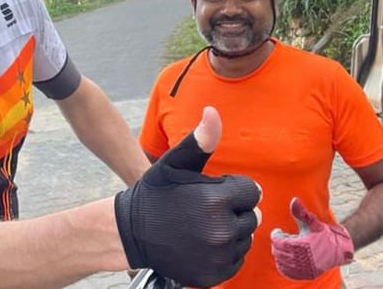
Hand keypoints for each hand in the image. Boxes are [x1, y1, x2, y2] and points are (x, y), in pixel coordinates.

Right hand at [114, 106, 261, 287]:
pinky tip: (201, 244)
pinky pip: (235, 260)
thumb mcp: (175, 163)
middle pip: (251, 216)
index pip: (251, 191)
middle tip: (203, 210)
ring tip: (201, 226)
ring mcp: (219, 256)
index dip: (231, 189)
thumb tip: (213, 111)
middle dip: (232, 210)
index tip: (209, 192)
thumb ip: (200, 140)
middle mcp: (222, 231)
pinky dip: (223, 253)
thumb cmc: (156, 194)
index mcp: (217, 200)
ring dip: (229, 231)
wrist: (131, 233)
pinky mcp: (214, 275)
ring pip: (244, 238)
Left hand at [270, 197, 353, 279]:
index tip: (278, 231)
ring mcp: (304, 268)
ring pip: (282, 263)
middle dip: (278, 245)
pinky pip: (288, 272)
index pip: (278, 242)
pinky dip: (284, 266)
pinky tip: (288, 258)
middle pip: (278, 252)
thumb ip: (301, 212)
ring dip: (280, 255)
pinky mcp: (306, 274)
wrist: (340, 250)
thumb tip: (294, 200)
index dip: (276, 235)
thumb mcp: (313, 222)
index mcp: (302, 245)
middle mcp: (302, 258)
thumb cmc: (325, 234)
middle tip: (282, 239)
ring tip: (285, 247)